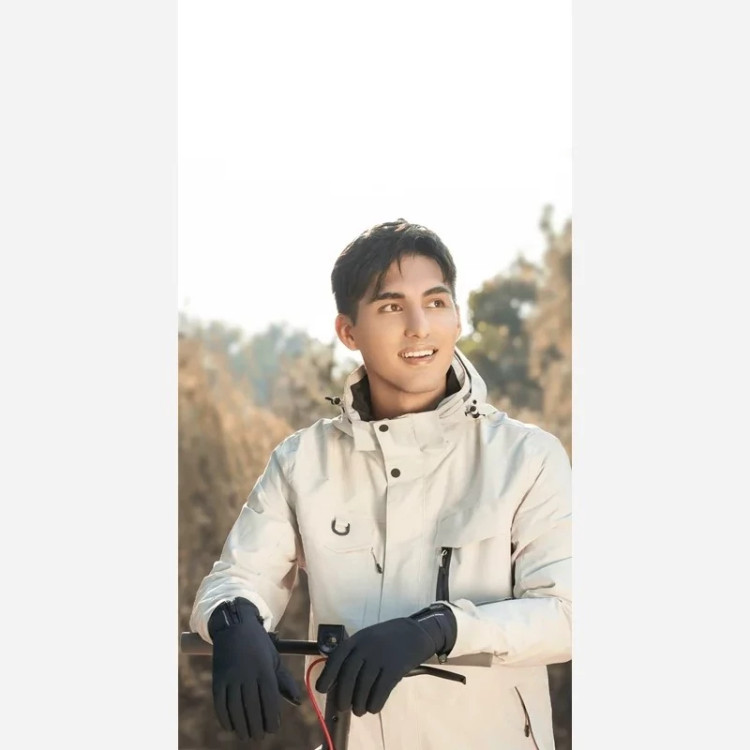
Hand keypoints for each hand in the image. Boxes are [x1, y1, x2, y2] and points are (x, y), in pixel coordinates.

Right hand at [208, 598, 301, 740]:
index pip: (269, 700)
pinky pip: (220, 703)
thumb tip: (297, 702)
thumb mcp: (274, 658)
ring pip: (236, 708)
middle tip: (259, 737)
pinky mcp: (217, 679)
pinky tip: (231, 726)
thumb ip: (284, 680)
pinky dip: (225, 718)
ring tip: (246, 736)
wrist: (234, 626)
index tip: (273, 729)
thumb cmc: (259, 645)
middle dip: (257, 726)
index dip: (271, 717)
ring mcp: (231, 676)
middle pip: (252, 707)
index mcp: (264, 669)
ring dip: (241, 726)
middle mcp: (247, 674)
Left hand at [315, 605, 456, 716]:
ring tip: (359, 710)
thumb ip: (354, 654)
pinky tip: (373, 708)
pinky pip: (380, 692)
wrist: (416, 633)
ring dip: (359, 704)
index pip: (337, 657)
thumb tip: (337, 681)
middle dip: (343, 696)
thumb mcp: (367, 638)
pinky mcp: (394, 669)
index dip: (327, 675)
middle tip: (343, 707)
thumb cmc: (387, 639)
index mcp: (357, 639)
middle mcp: (366, 647)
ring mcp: (381, 657)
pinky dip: (375, 704)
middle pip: (348, 676)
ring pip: (363, 687)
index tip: (322, 690)